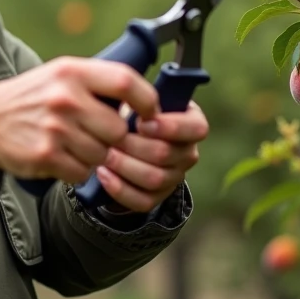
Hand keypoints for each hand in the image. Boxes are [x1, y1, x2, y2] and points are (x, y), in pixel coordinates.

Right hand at [0, 57, 157, 183]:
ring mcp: (55, 128)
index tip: (149, 114)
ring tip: (75, 144)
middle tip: (98, 135)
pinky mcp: (45, 156)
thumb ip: (98, 82)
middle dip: (114, 138)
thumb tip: (147, 101)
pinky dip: (77, 170)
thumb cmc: (33, 97)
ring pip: (102, 155)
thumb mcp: (61, 74)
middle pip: (118, 129)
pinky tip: (63, 157)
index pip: (126, 82)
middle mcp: (64, 98)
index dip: (147, 101)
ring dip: (95, 156)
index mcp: (72, 71)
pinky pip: (83, 172)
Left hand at [93, 100, 207, 213]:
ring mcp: (175, 176)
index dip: (170, 127)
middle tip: (111, 137)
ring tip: (104, 154)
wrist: (119, 138)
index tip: (142, 122)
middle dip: (134, 146)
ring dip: (124, 166)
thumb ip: (138, 97)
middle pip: (166, 154)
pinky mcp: (158, 196)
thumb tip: (131, 97)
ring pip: (154, 179)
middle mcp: (188, 152)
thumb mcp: (136, 99)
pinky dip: (119, 188)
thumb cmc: (130, 112)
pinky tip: (102, 173)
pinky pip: (142, 201)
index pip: (197, 129)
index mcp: (191, 123)